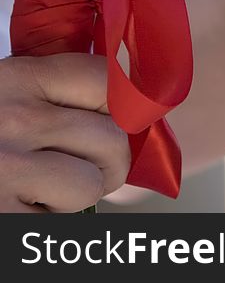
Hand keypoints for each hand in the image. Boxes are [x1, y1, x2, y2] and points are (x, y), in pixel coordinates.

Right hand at [0, 54, 128, 211]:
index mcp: (18, 78)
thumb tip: (133, 112)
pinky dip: (49, 224)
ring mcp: (3, 169)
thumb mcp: (8, 94)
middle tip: (88, 169)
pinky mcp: (0, 217)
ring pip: (90, 185)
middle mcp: (13, 118)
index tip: (120, 121)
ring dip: (79, 197)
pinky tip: (20, 207)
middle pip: (111, 139)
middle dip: (111, 162)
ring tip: (48, 191)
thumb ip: (58, 94)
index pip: (108, 82)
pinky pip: (59, 224)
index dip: (126, 106)